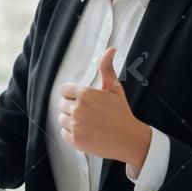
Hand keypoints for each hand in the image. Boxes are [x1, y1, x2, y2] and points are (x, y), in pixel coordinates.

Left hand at [57, 46, 151, 166]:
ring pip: (61, 118)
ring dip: (71, 120)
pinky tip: (84, 131)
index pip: (64, 90)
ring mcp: (76, 126)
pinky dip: (71, 133)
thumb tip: (110, 50)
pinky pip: (63, 133)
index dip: (72, 94)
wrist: (129, 139)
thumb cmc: (121, 113)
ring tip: (86, 122)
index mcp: (85, 94)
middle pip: (62, 104)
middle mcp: (78, 109)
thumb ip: (107, 68)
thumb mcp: (114, 88)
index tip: (81, 99)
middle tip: (87, 112)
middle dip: (72, 106)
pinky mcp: (75, 140)